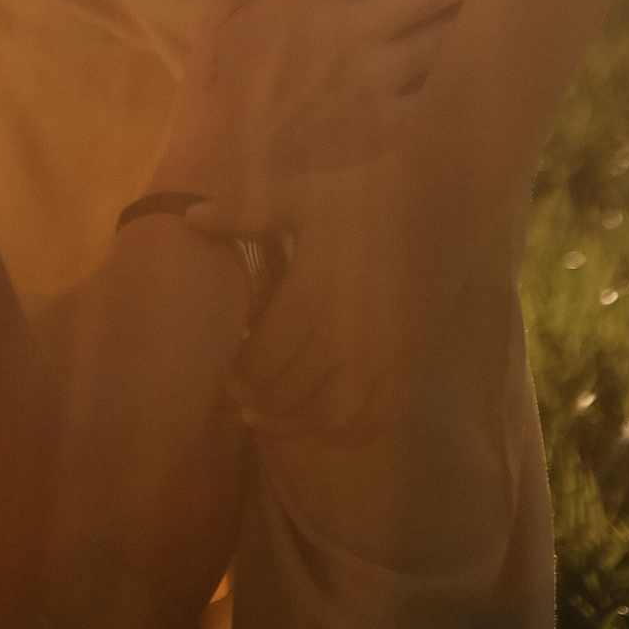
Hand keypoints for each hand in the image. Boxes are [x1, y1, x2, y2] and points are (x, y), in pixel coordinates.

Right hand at [153, 0, 476, 237]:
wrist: (226, 163)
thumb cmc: (221, 83)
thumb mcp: (223, 15)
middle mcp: (354, 29)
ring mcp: (377, 78)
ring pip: (439, 40)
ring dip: (464, 21)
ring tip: (493, 7)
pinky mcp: (389, 122)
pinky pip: (432, 91)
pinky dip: (451, 75)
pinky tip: (469, 68)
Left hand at [229, 140, 492, 448]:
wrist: (437, 197)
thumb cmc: (359, 193)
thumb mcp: (300, 195)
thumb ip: (247, 211)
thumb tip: (191, 219)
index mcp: (317, 295)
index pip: (263, 361)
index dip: (236, 371)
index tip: (223, 360)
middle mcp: (351, 336)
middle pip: (290, 394)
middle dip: (256, 396)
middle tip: (235, 385)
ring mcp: (384, 356)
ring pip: (328, 419)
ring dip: (293, 424)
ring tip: (264, 409)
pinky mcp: (407, 364)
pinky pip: (374, 421)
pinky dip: (342, 434)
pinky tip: (315, 420)